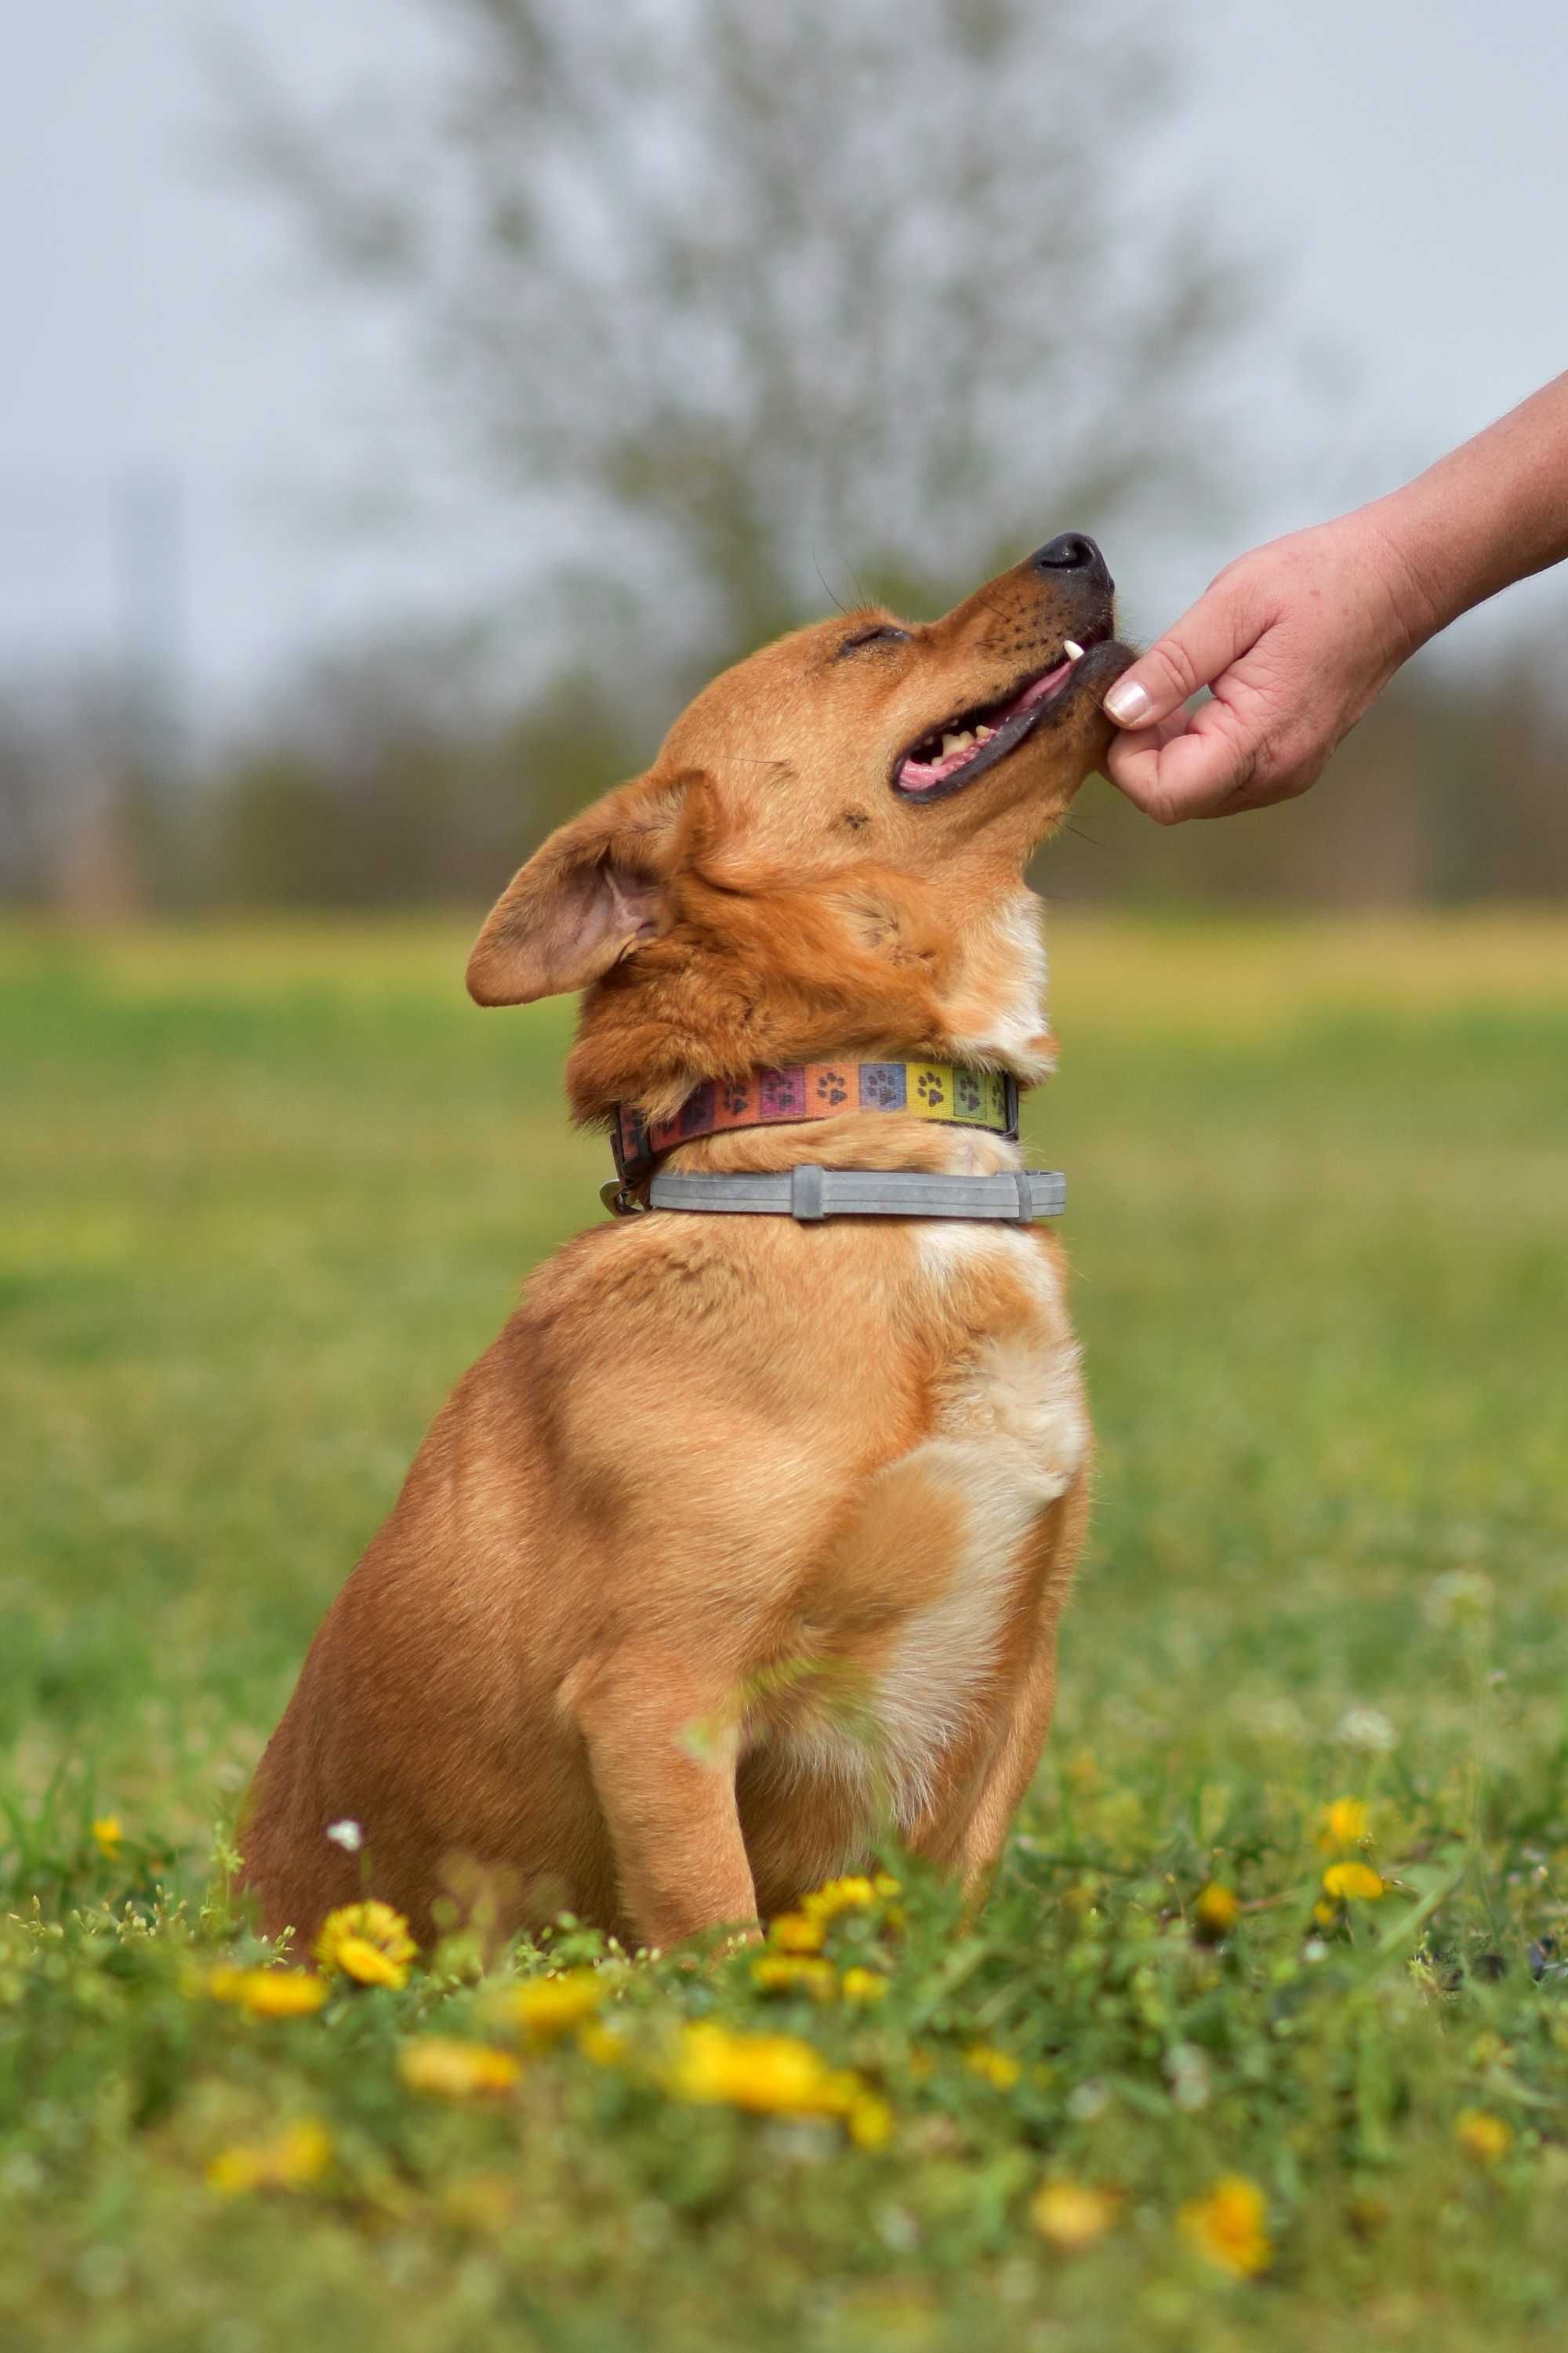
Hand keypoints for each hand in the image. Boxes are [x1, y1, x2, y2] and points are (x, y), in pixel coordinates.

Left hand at [1101, 514, 1434, 823]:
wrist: (1399, 579)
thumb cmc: (1324, 580)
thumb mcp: (1233, 605)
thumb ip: (1172, 664)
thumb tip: (1118, 710)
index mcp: (1260, 739)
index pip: (1163, 794)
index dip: (1124, 757)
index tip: (1120, 702)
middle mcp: (1276, 773)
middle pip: (1175, 799)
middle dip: (1140, 753)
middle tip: (1138, 688)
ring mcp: (1287, 772)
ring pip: (1196, 792)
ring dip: (1166, 750)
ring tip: (1170, 686)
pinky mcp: (1290, 760)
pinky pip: (1223, 776)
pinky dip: (1194, 747)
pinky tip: (1199, 698)